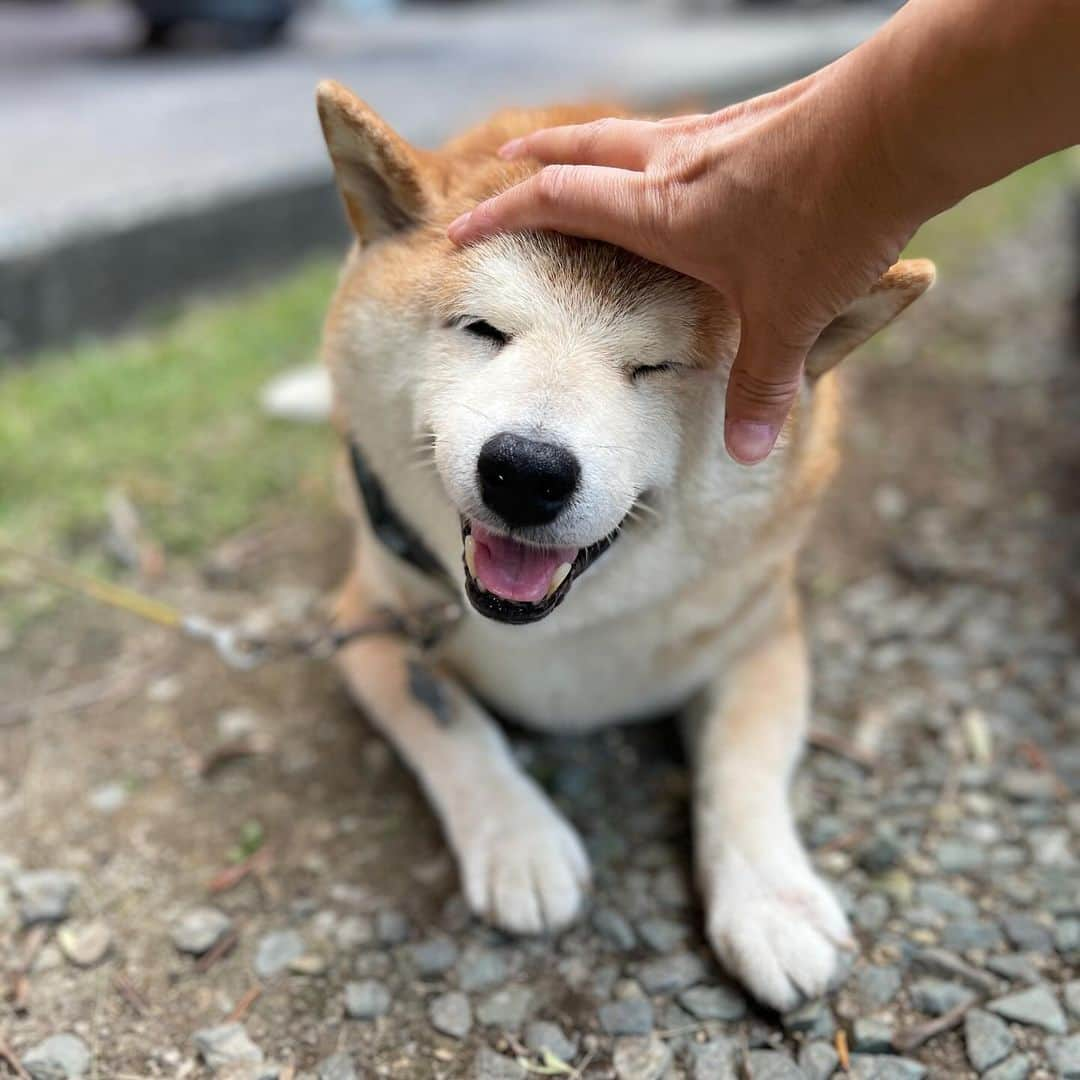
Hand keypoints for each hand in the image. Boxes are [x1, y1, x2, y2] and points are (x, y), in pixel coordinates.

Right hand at [448, 71, 917, 463]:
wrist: (902, 126)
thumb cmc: (832, 219)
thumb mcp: (788, 315)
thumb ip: (759, 387)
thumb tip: (742, 453)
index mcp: (658, 212)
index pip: (555, 201)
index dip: (501, 218)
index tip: (459, 232)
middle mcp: (674, 165)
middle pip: (580, 148)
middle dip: (532, 159)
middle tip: (499, 164)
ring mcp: (713, 136)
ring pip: (629, 133)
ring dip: (591, 147)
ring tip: (575, 162)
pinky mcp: (754, 124)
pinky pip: (681, 134)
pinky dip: (654, 149)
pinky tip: (678, 168)